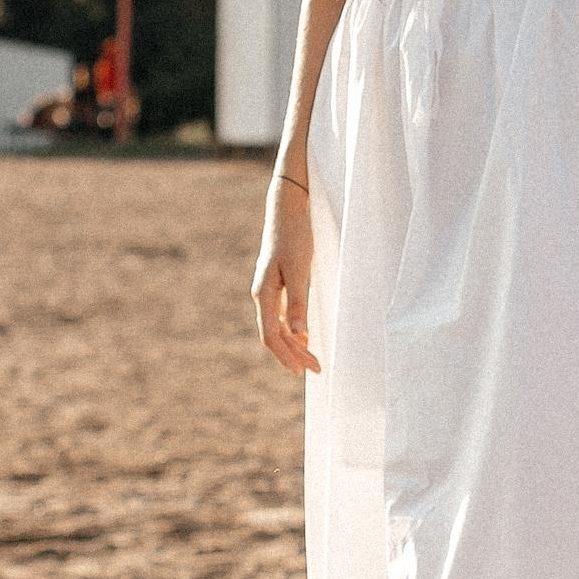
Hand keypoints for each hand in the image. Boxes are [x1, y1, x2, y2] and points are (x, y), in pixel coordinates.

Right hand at [252, 179, 321, 374]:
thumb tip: (300, 336)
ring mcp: (268, 289)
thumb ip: (298, 303)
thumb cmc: (295, 236)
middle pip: (273, 334)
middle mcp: (262, 294)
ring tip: (311, 358)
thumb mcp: (300, 270)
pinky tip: (305, 335)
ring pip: (277, 325)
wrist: (288, 207)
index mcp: (263, 293)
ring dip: (293, 344)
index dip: (286, 356)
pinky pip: (281, 314)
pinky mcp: (277, 282)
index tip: (303, 371)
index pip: (271, 335)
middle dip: (293, 354)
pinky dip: (293, 328)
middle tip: (316, 369)